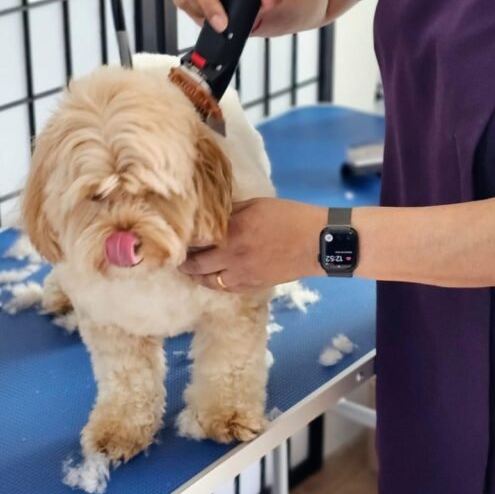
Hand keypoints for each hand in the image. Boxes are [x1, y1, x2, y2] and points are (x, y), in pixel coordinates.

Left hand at [179, 198, 323, 292]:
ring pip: (209, 282)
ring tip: (194, 268)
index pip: (195, 241)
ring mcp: (242, 275)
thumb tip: (213, 216)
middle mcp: (231, 257)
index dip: (184, 241)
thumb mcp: (257, 204)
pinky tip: (216, 276)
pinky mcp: (253, 286)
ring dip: (198, 275)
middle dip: (185, 262)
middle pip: (196, 266)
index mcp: (231, 233)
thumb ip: (232, 212)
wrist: (317, 243)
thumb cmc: (290, 217)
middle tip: (179, 256)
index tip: (177, 236)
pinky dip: (217, 283)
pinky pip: (227, 289)